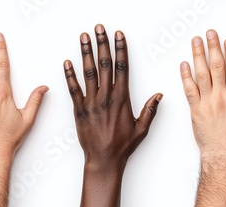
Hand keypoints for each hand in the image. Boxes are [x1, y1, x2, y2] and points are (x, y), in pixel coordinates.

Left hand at [63, 24, 161, 167]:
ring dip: (85, 53)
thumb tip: (158, 95)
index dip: (120, 50)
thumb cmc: (123, 146)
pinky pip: (73, 89)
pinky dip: (69, 75)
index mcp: (122, 99)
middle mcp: (106, 97)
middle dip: (102, 44)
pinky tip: (67, 62)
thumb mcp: (142, 128)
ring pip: (88, 73)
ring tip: (84, 38)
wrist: (104, 159)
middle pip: (104, 65)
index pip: (121, 68)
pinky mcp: (79, 110)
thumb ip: (150, 110)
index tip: (119, 36)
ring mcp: (91, 103)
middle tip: (99, 29)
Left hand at [180, 29, 225, 161]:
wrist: (222, 156)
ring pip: (201, 75)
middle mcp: (220, 98)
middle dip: (213, 48)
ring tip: (196, 42)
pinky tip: (184, 65)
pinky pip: (189, 90)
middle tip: (210, 34)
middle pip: (216, 67)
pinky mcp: (195, 110)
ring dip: (198, 56)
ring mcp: (206, 103)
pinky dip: (185, 76)